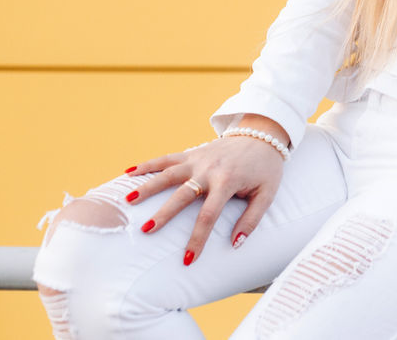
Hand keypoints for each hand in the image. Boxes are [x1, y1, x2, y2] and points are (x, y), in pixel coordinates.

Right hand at [124, 126, 286, 265]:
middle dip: (164, 213)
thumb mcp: (267, 194)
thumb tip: (235, 244)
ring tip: (129, 200)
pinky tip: (128, 172)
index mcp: (228, 182)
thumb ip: (252, 219)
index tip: (187, 260)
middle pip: (182, 195)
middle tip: (146, 231)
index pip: (208, 215)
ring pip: (168, 173)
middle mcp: (209, 170)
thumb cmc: (266, 169)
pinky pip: (167, 158)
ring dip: (148, 186)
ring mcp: (198, 159)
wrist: (263, 136)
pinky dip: (148, 164)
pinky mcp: (193, 153)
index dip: (197, 239)